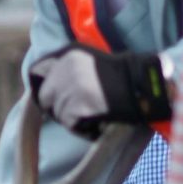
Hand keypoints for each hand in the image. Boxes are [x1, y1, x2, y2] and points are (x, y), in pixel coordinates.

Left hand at [26, 45, 170, 137]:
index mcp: (68, 55)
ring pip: (57, 113)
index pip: (38, 72)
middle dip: (57, 106)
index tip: (51, 98)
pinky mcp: (75, 107)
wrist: (144, 87)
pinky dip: (81, 128)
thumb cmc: (124, 76)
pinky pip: (69, 124)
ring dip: (71, 118)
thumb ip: (70, 69)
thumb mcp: (92, 61)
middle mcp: (65, 69)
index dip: (46, 89)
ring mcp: (69, 88)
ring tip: (91, 115)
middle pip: (45, 97)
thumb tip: (47, 89)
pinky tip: (95, 123)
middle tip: (75, 111)